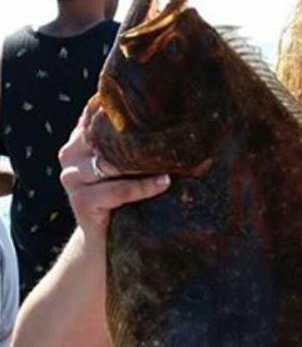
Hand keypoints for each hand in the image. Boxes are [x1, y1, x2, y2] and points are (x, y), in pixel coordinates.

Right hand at [59, 105, 169, 238]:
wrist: (103, 246)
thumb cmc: (125, 202)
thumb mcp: (128, 168)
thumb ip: (136, 145)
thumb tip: (186, 124)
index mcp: (80, 140)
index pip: (98, 112)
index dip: (124, 106)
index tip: (158, 100)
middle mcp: (71, 155)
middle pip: (104, 135)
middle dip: (139, 133)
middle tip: (172, 127)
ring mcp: (72, 179)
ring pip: (110, 161)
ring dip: (143, 160)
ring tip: (172, 159)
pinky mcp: (81, 203)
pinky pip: (117, 190)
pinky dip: (142, 187)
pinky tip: (164, 183)